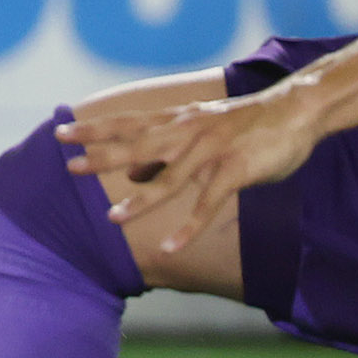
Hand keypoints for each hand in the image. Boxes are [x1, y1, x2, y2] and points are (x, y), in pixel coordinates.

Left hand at [57, 85, 325, 253]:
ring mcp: (212, 149)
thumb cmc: (244, 124)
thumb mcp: (198, 130)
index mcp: (177, 120)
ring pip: (171, 179)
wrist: (295, 110)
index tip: (62, 132)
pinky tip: (172, 247)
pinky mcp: (235, 169)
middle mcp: (189, 131)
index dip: (95, 128)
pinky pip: (207, 202)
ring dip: (141, 201)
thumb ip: (164, 151)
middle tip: (71, 168)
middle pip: (139, 144)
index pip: (128, 123)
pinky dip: (188, 226)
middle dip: (104, 157)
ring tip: (112, 220)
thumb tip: (130, 172)